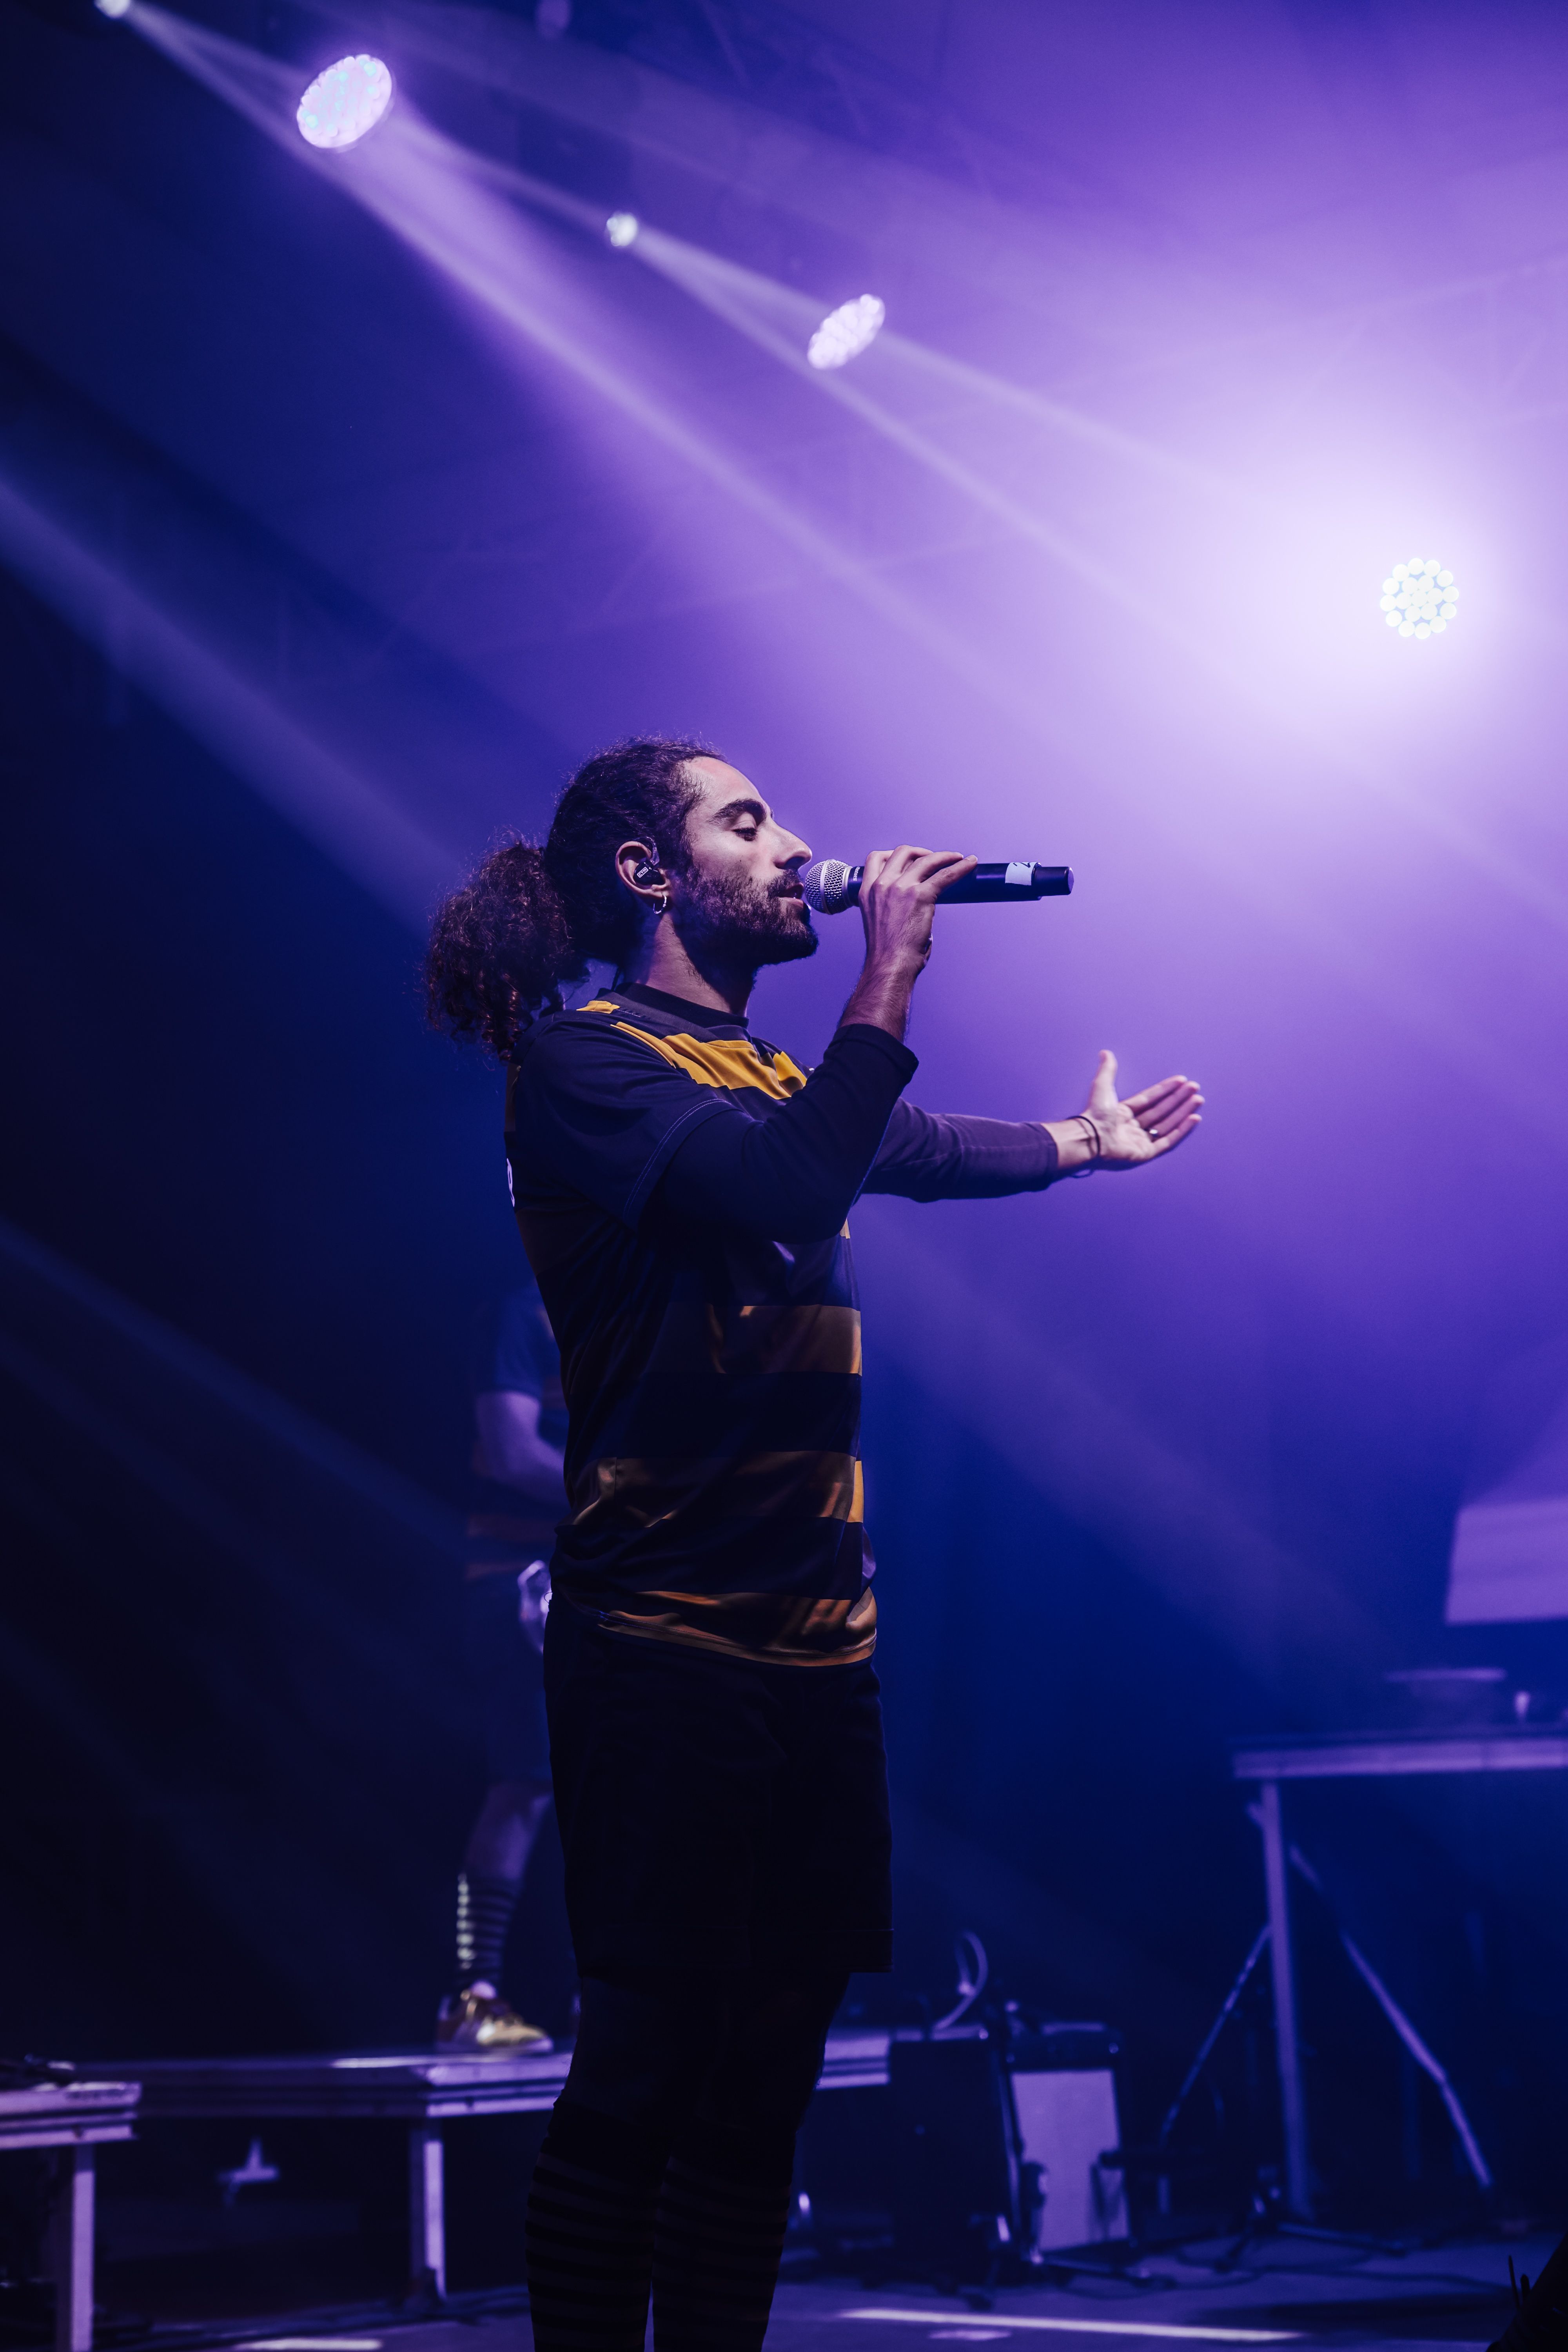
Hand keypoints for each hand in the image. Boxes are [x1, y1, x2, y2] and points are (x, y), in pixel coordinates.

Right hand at [840, 845, 977, 1040]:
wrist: (889, 966)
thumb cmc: (887, 953)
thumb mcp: (878, 921)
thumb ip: (891, 906)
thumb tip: (916, 908)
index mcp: (867, 891)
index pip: (876, 859)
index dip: (894, 855)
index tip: (908, 859)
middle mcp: (882, 885)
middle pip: (902, 852)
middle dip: (920, 852)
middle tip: (934, 859)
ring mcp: (901, 888)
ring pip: (925, 859)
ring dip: (943, 856)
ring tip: (957, 858)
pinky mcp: (920, 895)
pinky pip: (945, 875)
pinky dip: (960, 867)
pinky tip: (970, 864)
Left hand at [1051, 1050, 1202, 1172]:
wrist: (1091, 1136)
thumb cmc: (1094, 1114)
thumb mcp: (1102, 1086)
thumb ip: (1107, 1070)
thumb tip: (1105, 1052)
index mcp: (1123, 1112)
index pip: (1150, 1098)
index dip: (1166, 1089)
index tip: (1181, 1080)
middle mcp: (1133, 1127)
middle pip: (1162, 1111)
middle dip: (1179, 1099)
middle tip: (1194, 1088)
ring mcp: (1140, 1141)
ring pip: (1167, 1124)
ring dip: (1183, 1112)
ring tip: (1198, 1100)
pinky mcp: (1146, 1153)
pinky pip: (1168, 1141)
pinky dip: (1182, 1130)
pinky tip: (1193, 1118)